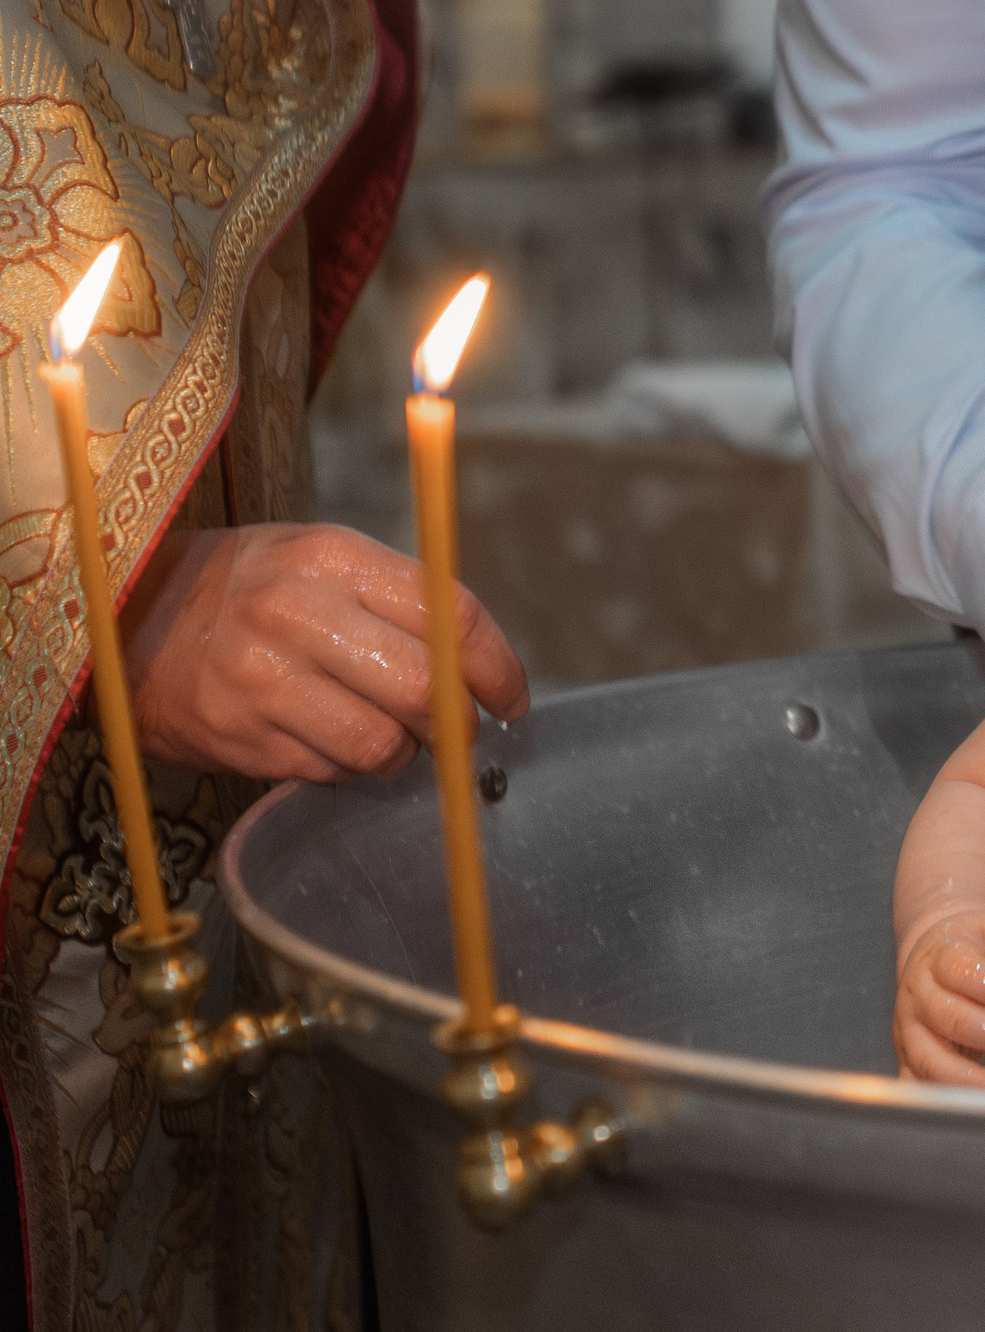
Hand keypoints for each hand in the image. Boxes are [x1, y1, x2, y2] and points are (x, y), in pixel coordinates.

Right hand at [123, 523, 529, 783]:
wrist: (126, 616)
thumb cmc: (249, 587)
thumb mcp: (322, 561)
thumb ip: (402, 601)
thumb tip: (480, 665)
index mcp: (333, 558)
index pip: (452, 615)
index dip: (497, 669)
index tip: (511, 699)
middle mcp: (297, 613)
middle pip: (424, 689)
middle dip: (456, 724)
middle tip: (457, 732)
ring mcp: (262, 679)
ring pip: (381, 745)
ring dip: (402, 755)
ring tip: (386, 737)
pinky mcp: (238, 736)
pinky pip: (328, 772)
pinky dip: (345, 768)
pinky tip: (325, 740)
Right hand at [894, 912, 984, 1089]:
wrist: (934, 961)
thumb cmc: (972, 950)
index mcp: (940, 958)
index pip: (965, 974)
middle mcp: (919, 996)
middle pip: (952, 1019)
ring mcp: (910, 1032)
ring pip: (932, 1060)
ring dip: (971, 1078)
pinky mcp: (908, 1060)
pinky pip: (919, 1087)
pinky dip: (943, 1100)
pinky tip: (974, 1108)